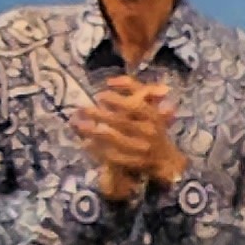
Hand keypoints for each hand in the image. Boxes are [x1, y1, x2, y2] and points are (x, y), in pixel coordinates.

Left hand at [74, 75, 183, 200]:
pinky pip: (111, 156)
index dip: (116, 100)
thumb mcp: (150, 108)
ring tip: (77, 124)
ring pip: (113, 139)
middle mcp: (148, 132)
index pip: (135, 106)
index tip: (99, 95)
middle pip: (120, 122)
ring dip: (92, 131)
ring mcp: (141, 149)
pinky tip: (85, 143)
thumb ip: (135, 91)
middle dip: (99, 115)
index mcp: (154, 116)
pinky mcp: (133, 163)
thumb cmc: (154, 128)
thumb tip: (109, 81)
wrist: (167, 160)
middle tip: (82, 108)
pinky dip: (97, 149)